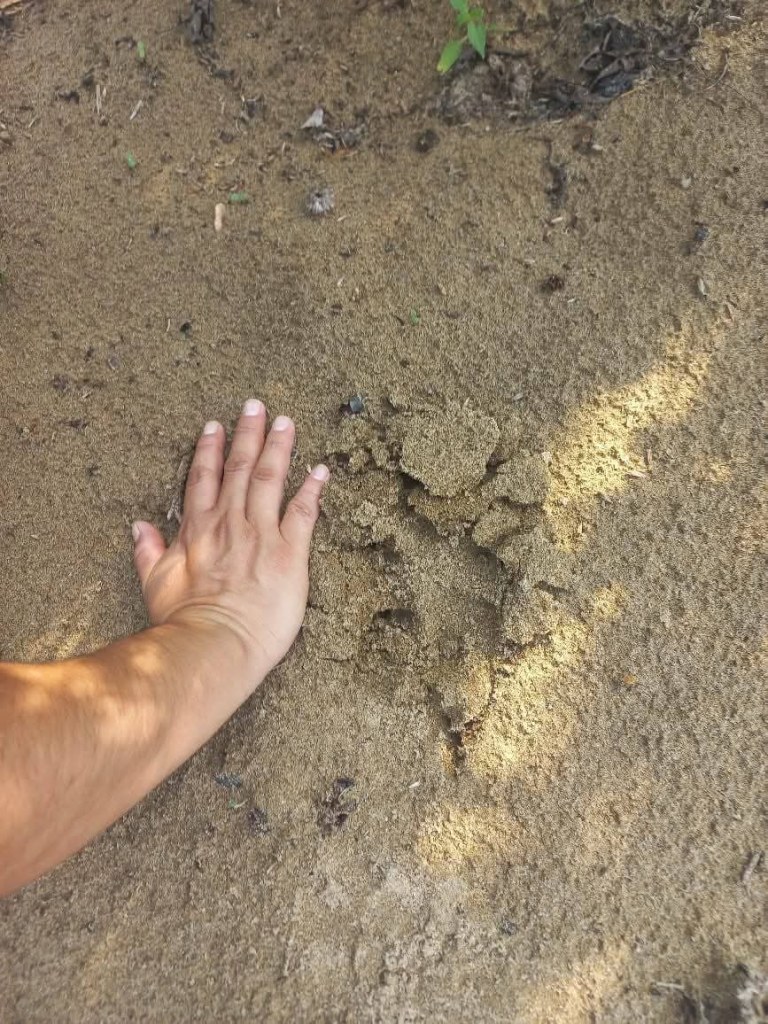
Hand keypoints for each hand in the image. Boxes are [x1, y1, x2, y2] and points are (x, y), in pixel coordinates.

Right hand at [131, 400, 328, 682]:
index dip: (210, 450)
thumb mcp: (155, 584)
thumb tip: (138, 527)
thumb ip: (148, 551)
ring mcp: (261, 535)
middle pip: (240, 468)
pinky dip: (313, 489)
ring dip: (279, 448)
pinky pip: (304, 513)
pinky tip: (320, 469)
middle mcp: (230, 524)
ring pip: (271, 479)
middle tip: (256, 405)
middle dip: (248, 434)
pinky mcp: (290, 553)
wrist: (212, 644)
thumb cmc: (183, 621)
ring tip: (286, 422)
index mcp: (198, 530)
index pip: (204, 479)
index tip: (215, 425)